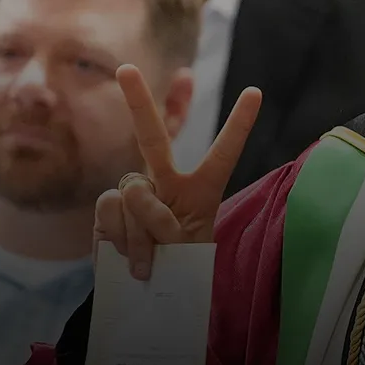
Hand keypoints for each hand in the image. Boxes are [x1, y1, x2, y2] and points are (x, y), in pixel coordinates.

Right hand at [95, 65, 260, 279]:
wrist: (148, 295)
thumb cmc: (179, 271)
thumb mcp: (187, 252)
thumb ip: (164, 224)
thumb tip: (133, 202)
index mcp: (202, 189)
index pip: (223, 153)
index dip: (239, 124)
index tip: (256, 92)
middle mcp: (165, 182)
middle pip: (152, 138)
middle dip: (137, 102)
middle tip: (124, 69)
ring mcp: (133, 193)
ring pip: (135, 192)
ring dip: (145, 231)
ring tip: (152, 259)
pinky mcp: (108, 209)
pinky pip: (112, 209)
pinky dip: (123, 236)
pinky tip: (128, 256)